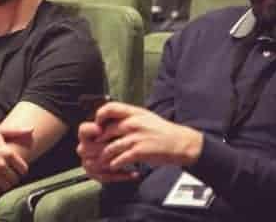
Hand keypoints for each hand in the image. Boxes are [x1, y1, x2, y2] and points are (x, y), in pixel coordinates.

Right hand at [0, 125, 31, 194]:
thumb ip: (16, 131)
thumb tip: (31, 129)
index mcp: (7, 152)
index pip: (23, 169)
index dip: (21, 171)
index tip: (16, 171)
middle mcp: (1, 164)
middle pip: (15, 180)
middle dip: (12, 179)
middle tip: (7, 176)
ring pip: (5, 187)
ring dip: (4, 185)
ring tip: (0, 181)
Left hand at [81, 102, 202, 178]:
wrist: (181, 143)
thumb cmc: (163, 130)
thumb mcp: (146, 116)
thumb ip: (129, 116)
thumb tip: (112, 119)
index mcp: (134, 112)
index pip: (110, 108)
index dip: (99, 116)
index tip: (97, 124)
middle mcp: (133, 123)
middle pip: (106, 131)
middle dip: (98, 141)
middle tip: (94, 147)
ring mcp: (135, 138)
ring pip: (110, 147)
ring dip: (104, 156)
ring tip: (101, 160)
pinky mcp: (139, 152)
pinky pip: (120, 159)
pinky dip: (115, 164)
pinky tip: (114, 166)